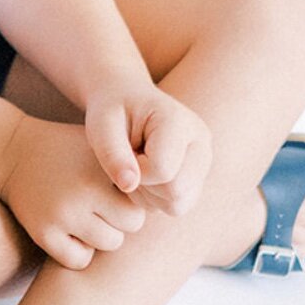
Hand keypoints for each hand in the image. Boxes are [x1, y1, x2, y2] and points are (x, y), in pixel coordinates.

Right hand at [0, 115, 146, 268]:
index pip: (140, 207)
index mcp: (101, 169)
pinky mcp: (43, 232)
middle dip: (118, 220)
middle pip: (128, 228)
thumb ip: (132, 165)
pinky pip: (80, 259)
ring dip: (99, 234)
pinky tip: (66, 227)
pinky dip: (78, 250)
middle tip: (97, 202)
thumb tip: (176, 189)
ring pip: (107, 244)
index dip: (129, 202)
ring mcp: (62, 213)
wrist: (12, 150)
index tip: (114, 191)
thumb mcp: (99, 146)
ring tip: (81, 211)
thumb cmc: (67, 150)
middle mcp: (83, 191)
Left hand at [85, 81, 211, 217]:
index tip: (122, 151)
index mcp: (178, 121)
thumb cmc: (111, 109)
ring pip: (178, 205)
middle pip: (177, 193)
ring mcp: (204, 161)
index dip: (135, 170)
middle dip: (145, 185)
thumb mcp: (101, 123)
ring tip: (135, 166)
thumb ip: (112, 153)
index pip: (162, 170)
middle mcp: (201, 142)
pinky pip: (178, 206)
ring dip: (150, 194)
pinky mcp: (200, 176)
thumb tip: (128, 185)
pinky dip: (157, 198)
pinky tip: (145, 174)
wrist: (125, 98)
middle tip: (128, 161)